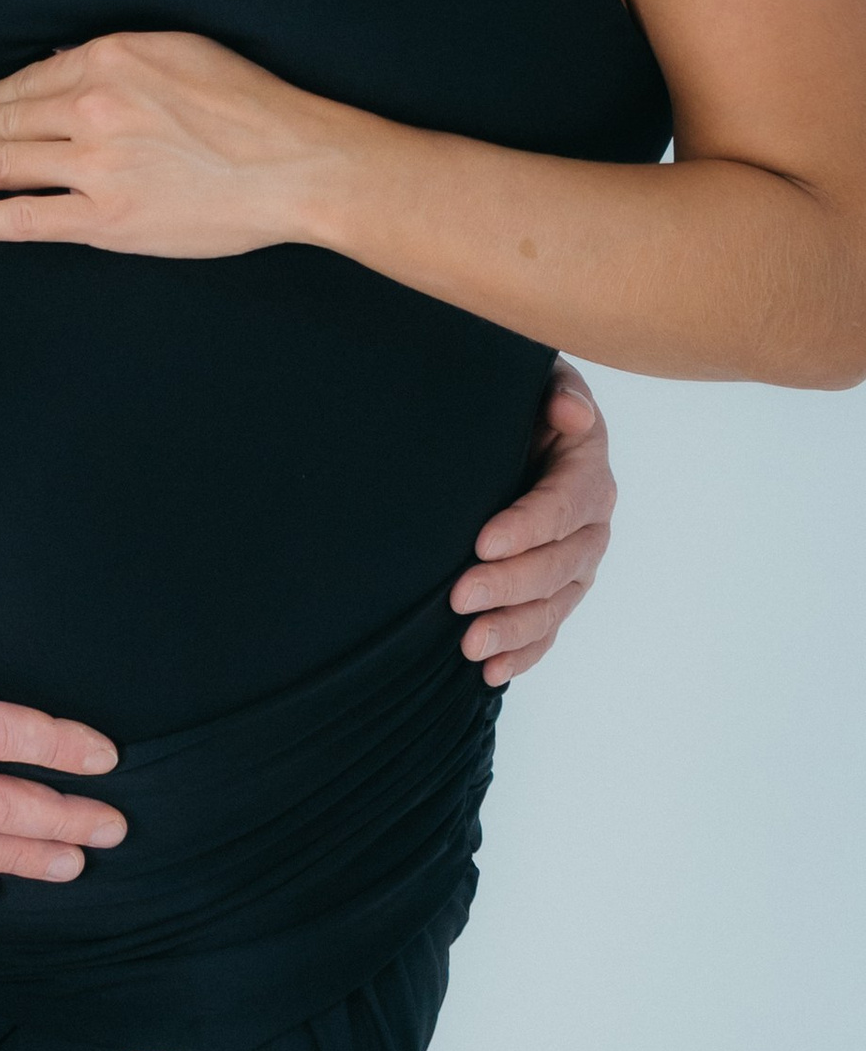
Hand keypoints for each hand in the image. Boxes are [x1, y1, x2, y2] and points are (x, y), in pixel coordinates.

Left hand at [0, 30, 355, 256]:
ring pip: (2, 163)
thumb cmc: (251, 105)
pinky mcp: (106, 216)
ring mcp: (95, 164)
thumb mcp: (180, 50)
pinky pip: (24, 218)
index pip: (26, 80)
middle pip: (0, 119)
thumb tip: (56, 68)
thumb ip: (115, 56)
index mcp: (109, 58)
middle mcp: (91, 106)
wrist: (296, 162)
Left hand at [453, 358, 615, 686]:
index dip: (527, 527)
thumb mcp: (537, 379)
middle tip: (459, 597)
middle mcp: (591, 522)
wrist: (513, 428)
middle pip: (560, 564)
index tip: (482, 543)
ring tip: (470, 646)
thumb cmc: (519, 400)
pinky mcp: (559, 590)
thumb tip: (571, 411)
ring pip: (555, 605)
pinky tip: (491, 671)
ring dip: (514, 629)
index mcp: (587, 469)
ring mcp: (577, 562)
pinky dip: (522, 653)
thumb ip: (556, 389)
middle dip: (511, 585)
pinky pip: (548, 629)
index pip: (563, 504)